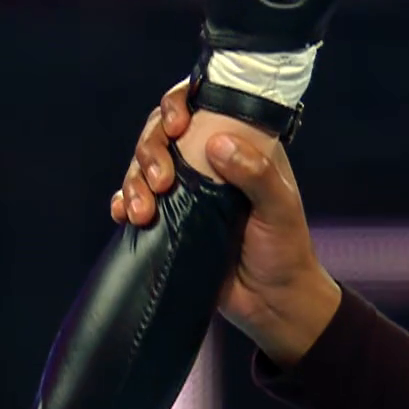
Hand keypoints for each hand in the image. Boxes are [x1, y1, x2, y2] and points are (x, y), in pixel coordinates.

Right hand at [110, 85, 341, 365]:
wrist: (271, 304)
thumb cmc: (285, 251)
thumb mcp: (281, 208)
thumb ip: (256, 174)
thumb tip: (216, 144)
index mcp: (238, 145)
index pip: (202, 106)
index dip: (179, 105)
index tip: (177, 125)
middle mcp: (206, 162)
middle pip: (161, 135)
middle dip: (150, 151)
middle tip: (160, 182)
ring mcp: (183, 192)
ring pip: (143, 168)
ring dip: (134, 182)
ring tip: (141, 212)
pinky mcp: (167, 221)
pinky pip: (134, 202)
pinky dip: (123, 203)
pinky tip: (123, 215)